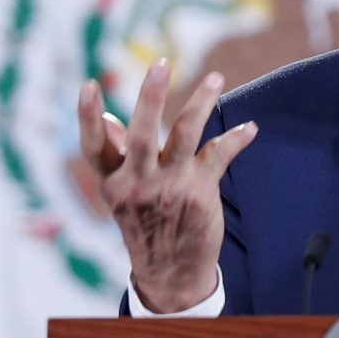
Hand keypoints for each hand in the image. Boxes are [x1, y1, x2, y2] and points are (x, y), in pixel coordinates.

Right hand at [76, 61, 257, 311]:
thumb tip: (108, 119)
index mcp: (114, 182)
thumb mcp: (122, 195)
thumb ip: (117, 156)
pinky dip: (236, 139)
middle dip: (151, 97)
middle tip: (160, 65)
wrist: (171, 272)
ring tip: (216, 78)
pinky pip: (219, 155)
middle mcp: (139, 183)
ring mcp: (171, 186)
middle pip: (142, 135)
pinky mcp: (200, 191)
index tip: (88, 85)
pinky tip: (250, 128)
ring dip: (201, 103)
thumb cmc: (145, 223)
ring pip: (185, 135)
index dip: (88, 117)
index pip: (95, 147)